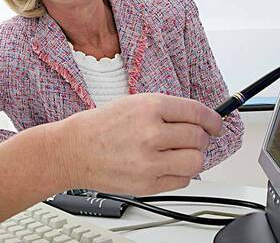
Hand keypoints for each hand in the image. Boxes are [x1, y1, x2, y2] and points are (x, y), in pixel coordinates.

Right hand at [48, 94, 222, 195]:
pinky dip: (179, 173)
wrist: (72, 150)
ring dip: (192, 157)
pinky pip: (182, 180)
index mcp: (149, 107)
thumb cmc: (98, 127)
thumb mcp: (131, 104)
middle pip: (199, 138)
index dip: (212, 120)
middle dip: (199, 138)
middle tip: (189, 139)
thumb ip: (164, 111)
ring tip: (177, 154)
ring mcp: (150, 160)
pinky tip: (163, 166)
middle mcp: (152, 132)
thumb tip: (198, 120)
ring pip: (196, 161)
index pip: (198, 113)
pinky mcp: (148, 183)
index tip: (214, 125)